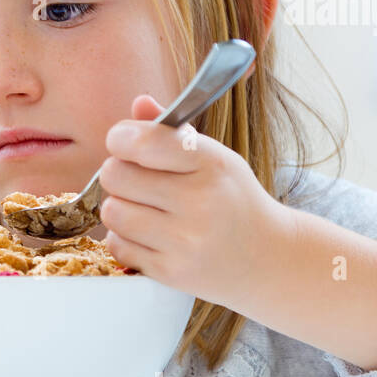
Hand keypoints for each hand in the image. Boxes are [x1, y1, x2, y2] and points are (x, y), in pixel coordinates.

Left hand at [97, 94, 289, 306]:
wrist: (265, 257)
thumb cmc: (231, 198)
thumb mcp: (214, 157)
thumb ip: (171, 131)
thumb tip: (139, 103)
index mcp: (210, 163)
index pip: (142, 142)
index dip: (120, 138)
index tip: (123, 142)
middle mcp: (199, 202)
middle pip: (115, 175)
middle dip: (117, 173)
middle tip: (135, 179)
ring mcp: (186, 240)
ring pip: (111, 212)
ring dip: (119, 207)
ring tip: (142, 208)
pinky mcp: (172, 272)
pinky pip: (117, 245)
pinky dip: (124, 239)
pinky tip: (149, 236)